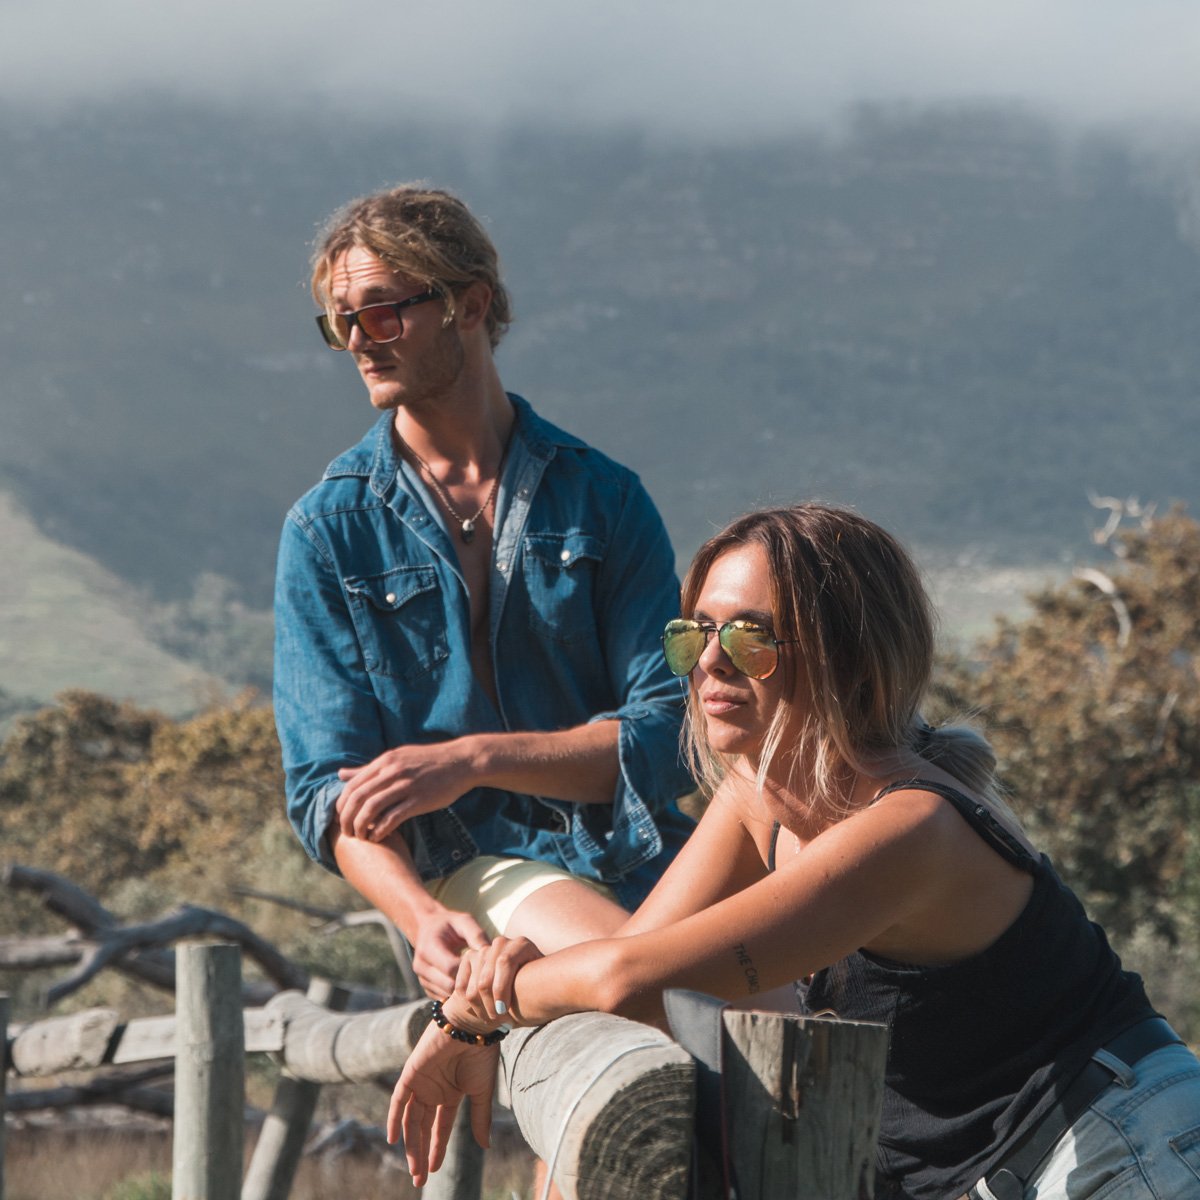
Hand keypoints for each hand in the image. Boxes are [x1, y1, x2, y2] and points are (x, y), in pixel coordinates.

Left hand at [336, 739, 476, 840]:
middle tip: (346, 832)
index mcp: (385, 761)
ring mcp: (406, 786)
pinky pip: (392, 818)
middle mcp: (392, 772)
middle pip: (358, 798)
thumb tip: (340, 774)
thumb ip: (368, 768)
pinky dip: (380, 831)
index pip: (353, 785)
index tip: (340, 818)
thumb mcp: (397, 758)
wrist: (461, 761)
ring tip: (360, 837)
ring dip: (361, 827)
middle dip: (347, 818)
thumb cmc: (428, 761)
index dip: (342, 804)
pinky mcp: (419, 800)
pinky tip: (378, 838)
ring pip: (372, 809)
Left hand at [387, 1021, 498, 1186]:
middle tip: (420, 1179)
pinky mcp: (411, 1073)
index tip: (434, 1169)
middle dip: (421, 1153)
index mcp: (451, 1093)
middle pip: (422, 1128)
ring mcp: (421, 1082)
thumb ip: (479, 1119)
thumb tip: (485, 1146)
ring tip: (415, 1169)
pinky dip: (393, 1118)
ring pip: (410, 1119)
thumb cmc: (481, 1054)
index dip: (437, 1148)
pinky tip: (393, 1138)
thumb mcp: (481, 1092)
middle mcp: (433, 1090)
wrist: (472, 1025)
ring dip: (410, 1144)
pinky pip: (398, 1099)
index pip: (440, 1127)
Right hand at [412, 910, 490, 999]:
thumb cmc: (449, 923)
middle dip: (469, 983)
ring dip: (463, 991)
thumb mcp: (463, 921)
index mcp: (428, 947)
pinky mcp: (426, 988)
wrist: (428, 928)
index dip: (470, 969)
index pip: (450, 968)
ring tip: (478, 981)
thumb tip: (492, 952)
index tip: (486, 965)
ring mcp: (422, 979)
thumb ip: (476, 934)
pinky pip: (444, 999)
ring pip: (446, 995)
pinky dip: (456, 995)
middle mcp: (421, 966)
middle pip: (448, 985)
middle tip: (486, 978)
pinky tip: (468, 984)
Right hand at [455, 936, 544, 1024]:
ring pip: (474, 986)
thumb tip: (532, 997)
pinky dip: (469, 1004)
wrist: (520, 982)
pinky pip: (462, 986)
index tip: (503, 1011)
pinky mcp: (469, 958)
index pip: (504, 962)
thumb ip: (536, 988)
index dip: (501, 988)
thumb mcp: (541, 985)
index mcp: (522, 945)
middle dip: (491, 1006)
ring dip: (482, 1009)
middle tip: (500, 1023)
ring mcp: (484, 950)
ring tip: (493, 1021)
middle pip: (487, 978)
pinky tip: (481, 1013)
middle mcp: (502, 943)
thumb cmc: (535, 986)